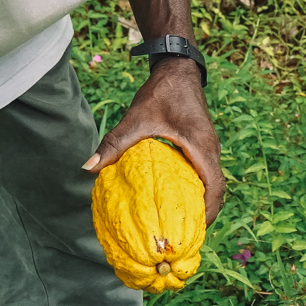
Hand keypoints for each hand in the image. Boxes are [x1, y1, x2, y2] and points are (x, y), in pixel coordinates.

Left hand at [84, 58, 225, 221]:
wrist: (177, 69)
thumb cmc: (161, 92)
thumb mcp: (136, 118)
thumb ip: (114, 143)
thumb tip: (89, 168)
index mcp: (201, 147)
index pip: (215, 187)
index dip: (208, 213)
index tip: (194, 232)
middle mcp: (211, 150)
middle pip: (216, 191)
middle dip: (204, 215)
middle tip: (185, 236)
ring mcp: (209, 148)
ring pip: (213, 183)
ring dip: (202, 204)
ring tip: (182, 224)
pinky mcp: (202, 145)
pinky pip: (206, 174)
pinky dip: (197, 190)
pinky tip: (178, 199)